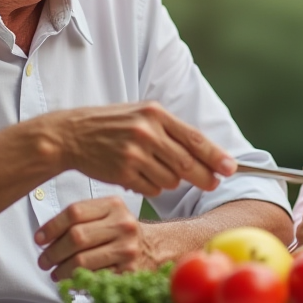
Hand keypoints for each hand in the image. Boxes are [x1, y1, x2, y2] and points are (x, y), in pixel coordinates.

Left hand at [35, 197, 155, 279]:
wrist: (155, 248)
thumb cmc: (122, 232)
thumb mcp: (107, 213)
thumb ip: (80, 217)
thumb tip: (45, 236)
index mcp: (113, 206)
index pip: (75, 212)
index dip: (51, 227)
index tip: (40, 239)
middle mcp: (122, 225)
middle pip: (76, 237)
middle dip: (53, 252)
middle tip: (44, 260)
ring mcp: (126, 249)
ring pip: (82, 261)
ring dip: (62, 270)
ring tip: (56, 272)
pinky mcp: (128, 272)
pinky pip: (94, 278)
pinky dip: (78, 282)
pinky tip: (73, 280)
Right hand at [45, 101, 235, 195]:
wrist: (71, 134)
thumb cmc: (112, 125)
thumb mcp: (142, 116)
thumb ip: (171, 132)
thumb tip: (207, 154)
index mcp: (155, 113)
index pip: (194, 138)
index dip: (216, 156)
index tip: (231, 168)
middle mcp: (146, 131)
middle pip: (187, 163)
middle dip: (204, 176)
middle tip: (213, 183)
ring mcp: (134, 153)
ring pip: (171, 179)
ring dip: (171, 181)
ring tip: (155, 169)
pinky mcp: (122, 173)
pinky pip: (151, 189)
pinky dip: (151, 187)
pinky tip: (139, 175)